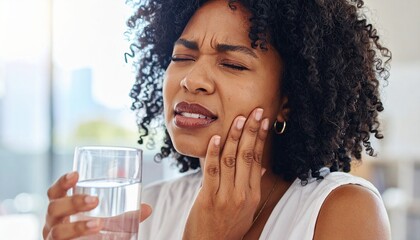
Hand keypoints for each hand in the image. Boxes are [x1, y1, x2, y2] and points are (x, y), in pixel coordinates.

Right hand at [43, 172, 151, 239]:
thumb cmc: (93, 234)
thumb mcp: (107, 221)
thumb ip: (124, 213)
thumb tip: (147, 208)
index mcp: (62, 210)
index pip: (55, 193)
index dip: (62, 182)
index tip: (76, 174)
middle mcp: (54, 224)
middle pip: (54, 209)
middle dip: (73, 202)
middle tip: (95, 200)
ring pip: (58, 233)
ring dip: (78, 227)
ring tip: (98, 224)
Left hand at [183, 108, 269, 239]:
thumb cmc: (228, 227)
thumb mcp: (247, 210)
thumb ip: (251, 187)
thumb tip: (261, 168)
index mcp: (252, 194)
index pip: (257, 159)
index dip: (260, 138)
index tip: (262, 121)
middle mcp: (242, 194)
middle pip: (247, 156)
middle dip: (251, 131)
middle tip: (254, 111)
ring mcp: (225, 197)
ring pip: (230, 160)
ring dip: (234, 137)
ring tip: (238, 119)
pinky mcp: (208, 199)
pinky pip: (211, 172)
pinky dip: (213, 153)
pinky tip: (216, 138)